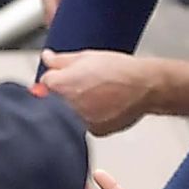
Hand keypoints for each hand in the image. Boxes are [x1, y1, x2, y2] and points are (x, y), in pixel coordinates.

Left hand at [41, 48, 155, 135]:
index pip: (44, 83)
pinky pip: (86, 125)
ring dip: (78, 107)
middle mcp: (68, 107)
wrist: (144, 86)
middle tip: (83, 85)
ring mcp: (82, 122)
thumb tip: (47, 58)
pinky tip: (104, 106)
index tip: (63, 77)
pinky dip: (92, 118)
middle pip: (54, 102)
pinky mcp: (95, 132)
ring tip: (97, 94)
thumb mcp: (86, 56)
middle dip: (63, 94)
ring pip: (71, 115)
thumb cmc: (119, 70)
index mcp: (61, 86)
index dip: (55, 77)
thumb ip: (60, 60)